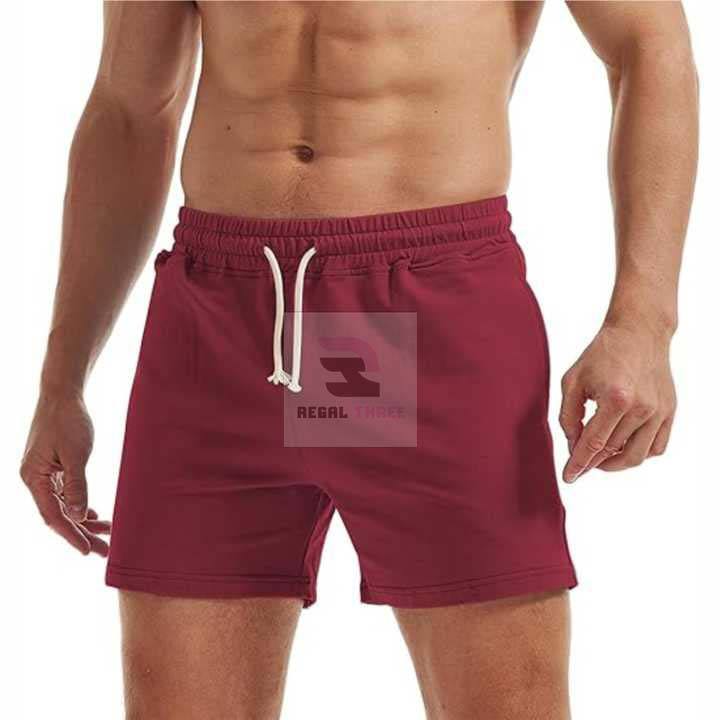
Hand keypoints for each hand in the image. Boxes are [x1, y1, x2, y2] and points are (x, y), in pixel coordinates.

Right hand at [20, 390, 110, 554]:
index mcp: (34, 477)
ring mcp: (43, 473)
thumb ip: (77, 485)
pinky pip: (65, 493)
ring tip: (106, 532)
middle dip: (81, 533)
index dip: (71, 535)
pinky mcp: (53, 466)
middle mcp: (35, 478)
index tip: (87, 551)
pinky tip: (93, 514)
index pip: (53, 516)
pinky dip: (79, 504)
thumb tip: (79, 515)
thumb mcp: (76, 453)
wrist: (62, 393)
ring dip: (83, 520)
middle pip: (58, 514)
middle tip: (105, 550)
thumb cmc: (68, 420)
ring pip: (63, 505)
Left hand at [559, 324, 675, 482]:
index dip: (578, 464)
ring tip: (599, 459)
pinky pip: (657, 447)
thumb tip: (573, 445)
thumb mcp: (573, 381)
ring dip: (615, 463)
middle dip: (592, 462)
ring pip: (637, 456)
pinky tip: (622, 448)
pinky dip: (639, 454)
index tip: (569, 477)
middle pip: (613, 452)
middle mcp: (642, 409)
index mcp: (615, 399)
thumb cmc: (602, 354)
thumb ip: (568, 416)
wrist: (638, 333)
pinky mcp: (670, 412)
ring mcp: (660, 412)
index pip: (593, 444)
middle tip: (580, 461)